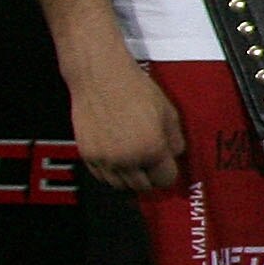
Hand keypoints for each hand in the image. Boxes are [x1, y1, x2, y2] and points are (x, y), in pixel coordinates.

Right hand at [68, 54, 186, 190]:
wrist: (100, 78)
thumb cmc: (135, 90)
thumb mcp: (169, 113)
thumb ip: (176, 140)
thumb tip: (175, 156)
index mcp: (152, 149)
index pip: (165, 180)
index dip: (169, 174)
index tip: (167, 168)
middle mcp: (127, 159)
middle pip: (143, 187)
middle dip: (151, 178)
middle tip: (152, 166)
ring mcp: (105, 159)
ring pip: (121, 185)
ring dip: (130, 179)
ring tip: (135, 163)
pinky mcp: (87, 155)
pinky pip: (102, 176)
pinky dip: (111, 173)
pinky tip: (118, 159)